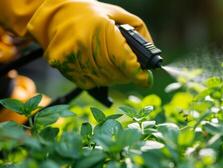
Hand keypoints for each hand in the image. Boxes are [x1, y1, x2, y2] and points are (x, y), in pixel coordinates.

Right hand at [28, 0, 152, 88]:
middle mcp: (85, 43)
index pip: (125, 60)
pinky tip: (98, 67)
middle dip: (127, 75)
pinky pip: (88, 83)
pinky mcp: (62, 66)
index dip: (138, 74)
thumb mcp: (119, 15)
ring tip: (112, 65)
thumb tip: (151, 56)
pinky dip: (98, 79)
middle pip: (115, 73)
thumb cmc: (91, 14)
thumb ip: (139, 33)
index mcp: (101, 28)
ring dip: (113, 77)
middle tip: (131, 71)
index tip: (146, 80)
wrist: (56, 16)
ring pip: (103, 80)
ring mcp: (71, 56)